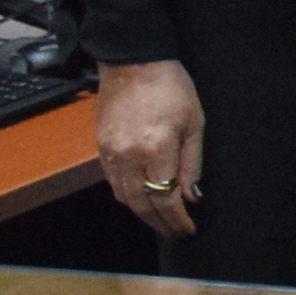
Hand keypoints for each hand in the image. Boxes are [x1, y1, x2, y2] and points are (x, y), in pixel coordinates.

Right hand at [94, 58, 205, 238]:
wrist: (133, 62)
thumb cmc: (170, 86)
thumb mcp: (195, 123)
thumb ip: (192, 164)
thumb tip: (192, 196)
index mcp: (156, 149)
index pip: (165, 199)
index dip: (177, 219)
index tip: (187, 229)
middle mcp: (128, 155)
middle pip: (141, 205)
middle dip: (160, 223)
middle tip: (175, 232)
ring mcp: (110, 152)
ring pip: (124, 197)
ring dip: (143, 214)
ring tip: (161, 221)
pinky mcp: (101, 147)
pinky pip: (112, 183)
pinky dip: (127, 196)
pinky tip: (141, 199)